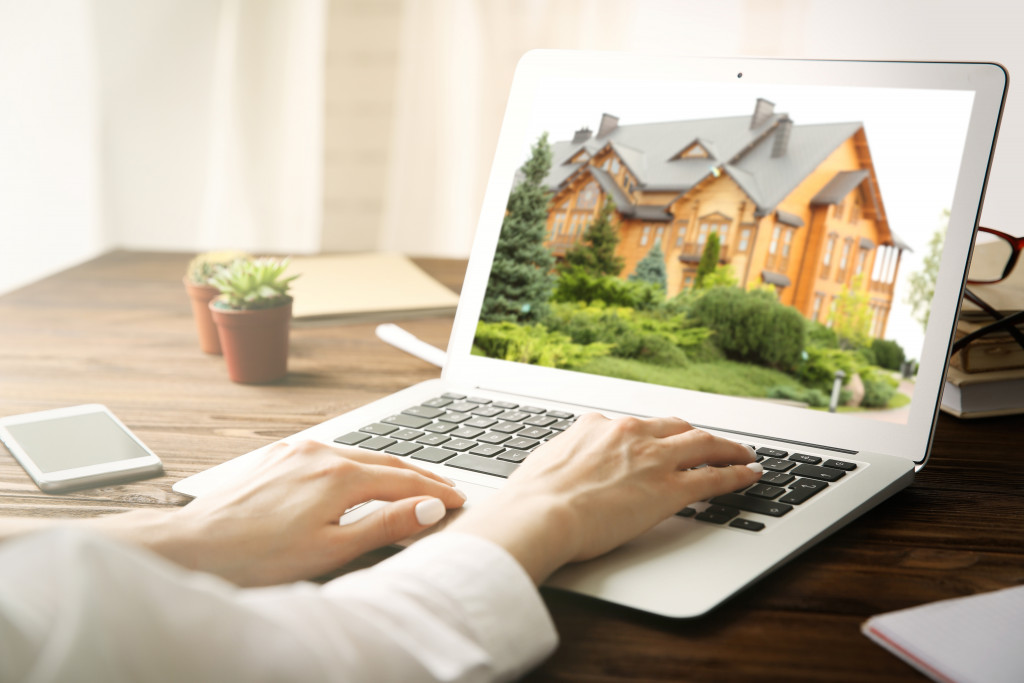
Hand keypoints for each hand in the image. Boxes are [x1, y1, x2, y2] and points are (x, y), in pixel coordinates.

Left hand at [96, 440, 466, 585]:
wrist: (194, 546)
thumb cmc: (257, 557)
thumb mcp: (330, 549)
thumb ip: (384, 524)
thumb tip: (427, 508)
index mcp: (339, 475)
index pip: (403, 480)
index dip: (434, 491)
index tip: (457, 499)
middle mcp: (320, 452)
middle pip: (385, 461)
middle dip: (419, 475)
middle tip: (445, 488)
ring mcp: (297, 450)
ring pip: (358, 454)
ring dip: (389, 468)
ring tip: (411, 481)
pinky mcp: (279, 455)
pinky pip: (331, 453)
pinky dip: (357, 465)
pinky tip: (360, 474)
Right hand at [447, 413, 761, 582]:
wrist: (539, 515)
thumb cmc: (532, 499)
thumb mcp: (546, 465)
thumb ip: (565, 460)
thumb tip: (562, 468)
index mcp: (596, 426)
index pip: (634, 426)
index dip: (653, 435)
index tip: (660, 441)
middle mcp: (628, 433)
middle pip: (675, 427)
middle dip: (695, 434)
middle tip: (709, 443)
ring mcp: (653, 459)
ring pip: (703, 443)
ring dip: (727, 447)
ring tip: (743, 454)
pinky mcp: (670, 488)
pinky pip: (714, 476)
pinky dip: (737, 472)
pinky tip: (750, 474)